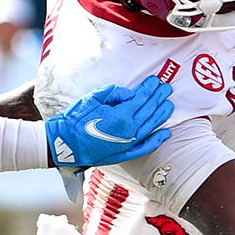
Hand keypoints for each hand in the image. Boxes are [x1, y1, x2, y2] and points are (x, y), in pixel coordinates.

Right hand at [45, 76, 172, 166]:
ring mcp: (128, 144)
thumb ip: (114, 93)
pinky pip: (145, 147)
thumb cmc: (76, 120)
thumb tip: (128, 94)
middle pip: (149, 111)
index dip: (150, 88)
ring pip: (151, 127)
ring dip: (161, 115)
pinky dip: (157, 140)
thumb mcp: (93, 98)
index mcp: (122, 115)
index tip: (156, 80)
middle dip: (159, 98)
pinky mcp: (124, 154)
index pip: (142, 98)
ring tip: (169, 105)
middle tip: (166, 88)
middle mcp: (129, 130)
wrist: (65, 143)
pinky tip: (165, 133)